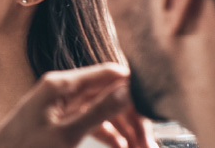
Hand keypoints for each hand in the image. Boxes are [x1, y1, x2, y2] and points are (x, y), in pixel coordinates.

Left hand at [0, 63, 145, 147]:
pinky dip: (108, 133)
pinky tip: (122, 146)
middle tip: (149, 140)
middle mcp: (60, 88)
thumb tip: (126, 90)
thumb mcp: (66, 133)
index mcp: (60, 84)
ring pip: (102, 110)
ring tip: (141, 147)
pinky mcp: (58, 119)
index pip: (108, 74)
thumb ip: (97, 111)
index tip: (156, 104)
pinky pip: (90, 121)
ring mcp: (59, 103)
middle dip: (131, 116)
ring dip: (123, 128)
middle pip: (108, 94)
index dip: (134, 87)